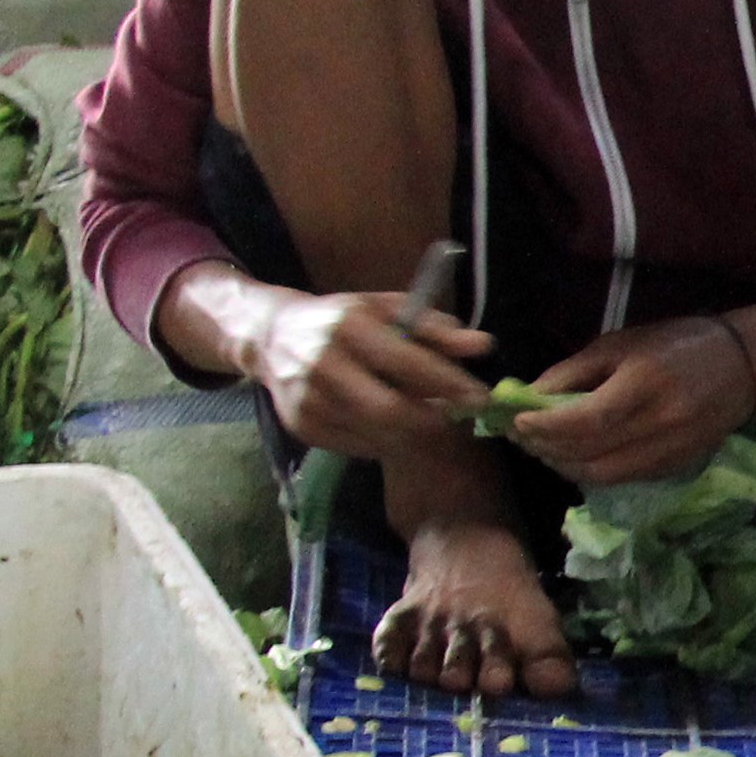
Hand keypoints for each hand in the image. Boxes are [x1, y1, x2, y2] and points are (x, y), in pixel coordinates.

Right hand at [238, 284, 493, 457]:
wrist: (271, 336)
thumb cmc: (342, 320)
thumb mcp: (386, 310)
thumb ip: (435, 328)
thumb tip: (484, 346)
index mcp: (348, 327)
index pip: (406, 362)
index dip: (448, 383)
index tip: (480, 397)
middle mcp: (323, 364)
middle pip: (391, 410)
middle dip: (433, 419)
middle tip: (459, 418)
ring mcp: (308, 400)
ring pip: (376, 433)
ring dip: (412, 432)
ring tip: (428, 417)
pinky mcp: (301, 427)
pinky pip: (358, 446)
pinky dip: (385, 440)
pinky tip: (392, 425)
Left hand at [509, 315, 755, 486]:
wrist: (743, 367)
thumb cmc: (676, 344)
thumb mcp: (621, 343)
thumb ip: (574, 371)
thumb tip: (529, 396)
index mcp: (645, 384)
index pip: (586, 420)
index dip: (546, 426)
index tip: (517, 421)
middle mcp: (660, 424)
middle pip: (589, 453)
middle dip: (546, 448)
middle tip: (520, 437)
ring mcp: (671, 451)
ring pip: (603, 475)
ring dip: (564, 466)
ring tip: (543, 449)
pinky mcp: (675, 467)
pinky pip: (622, 478)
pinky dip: (591, 471)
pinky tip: (575, 456)